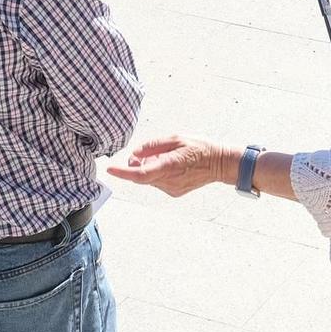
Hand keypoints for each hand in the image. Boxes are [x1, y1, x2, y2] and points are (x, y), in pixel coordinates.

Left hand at [107, 134, 234, 197]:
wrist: (219, 164)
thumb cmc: (200, 148)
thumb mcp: (176, 138)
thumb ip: (153, 146)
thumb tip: (135, 153)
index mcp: (169, 166)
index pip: (140, 174)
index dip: (123, 172)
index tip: (111, 169)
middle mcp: (169, 181)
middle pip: (141, 177)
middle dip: (136, 166)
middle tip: (144, 154)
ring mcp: (172, 189)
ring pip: (149, 180)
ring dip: (148, 169)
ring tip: (165, 157)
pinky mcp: (174, 192)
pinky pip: (157, 183)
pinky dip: (157, 174)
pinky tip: (171, 165)